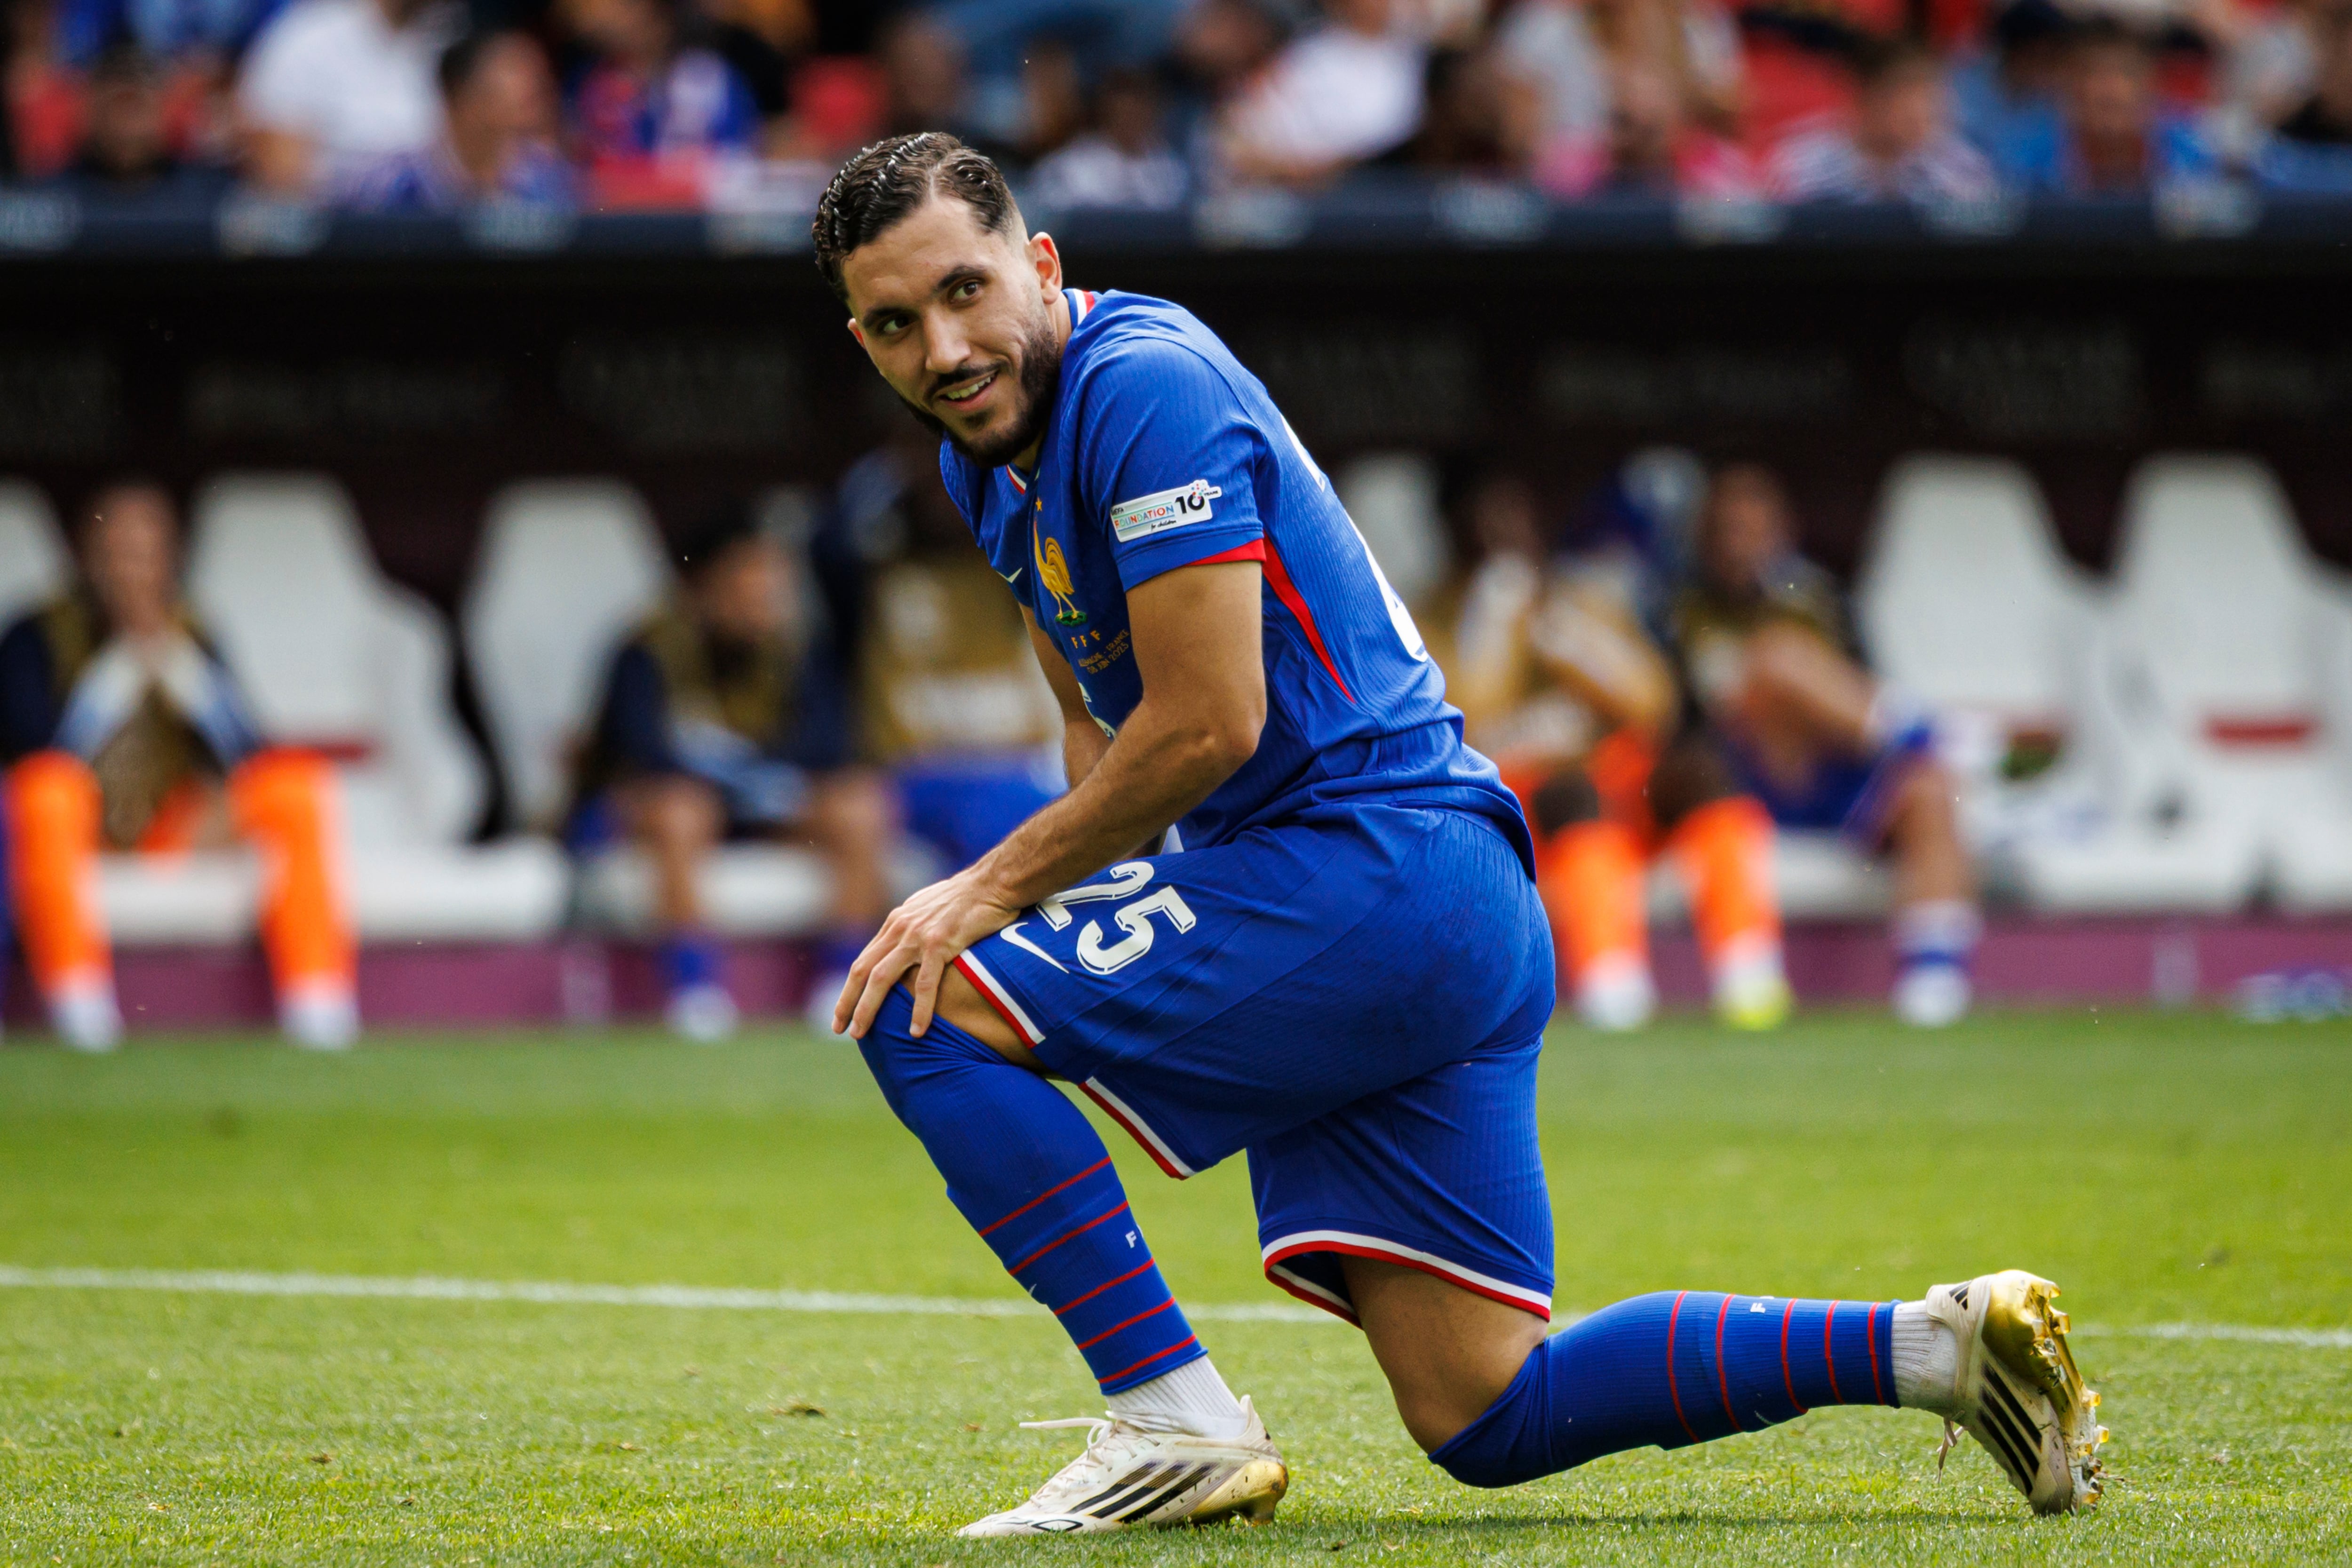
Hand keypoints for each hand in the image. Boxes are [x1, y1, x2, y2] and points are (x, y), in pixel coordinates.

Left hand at [832, 866, 1022, 1039]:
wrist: (994, 882)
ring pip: (882, 978)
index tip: (842, 1012)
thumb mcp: (928, 908)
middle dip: (847, 1002)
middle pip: (863, 971)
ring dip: (868, 1008)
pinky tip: (916, 1031)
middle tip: (838, 1029)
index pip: (864, 960)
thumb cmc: (968, 897)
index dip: (850, 988)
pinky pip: (925, 983)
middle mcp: (900, 929)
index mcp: (896, 922)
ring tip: (860, 1034)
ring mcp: (919, 936)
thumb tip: (905, 946)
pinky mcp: (941, 944)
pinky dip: (919, 1009)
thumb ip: (912, 926)